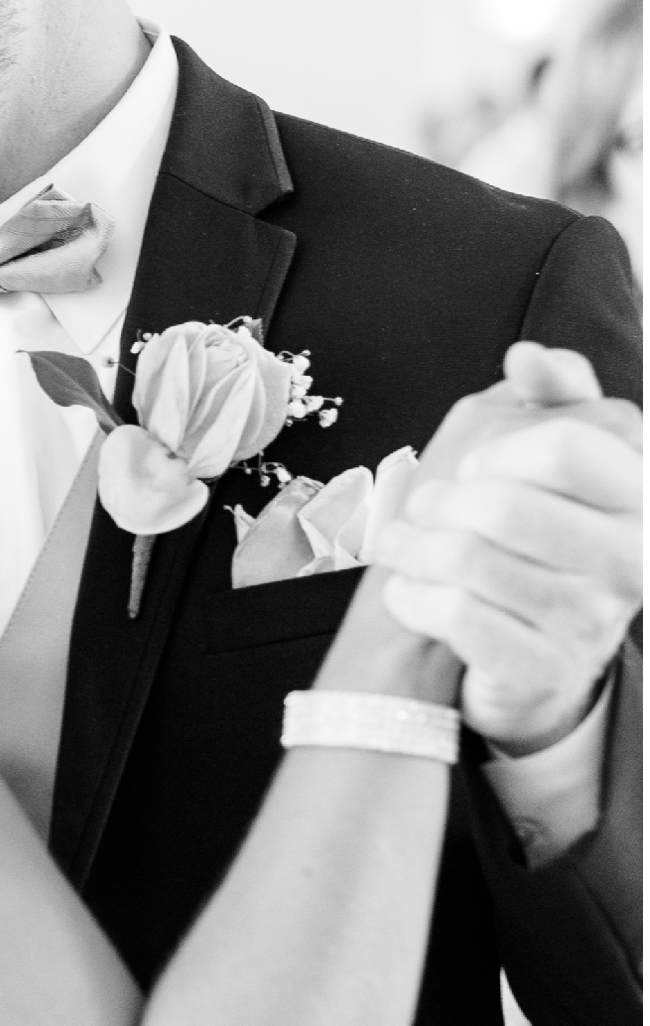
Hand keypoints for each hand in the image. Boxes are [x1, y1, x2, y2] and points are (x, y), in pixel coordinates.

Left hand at [375, 343, 641, 754]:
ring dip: (412, 548)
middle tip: (421, 507)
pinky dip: (414, 598)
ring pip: (470, 561)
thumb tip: (527, 355)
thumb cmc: (536, 527)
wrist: (531, 644)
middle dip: (440, 502)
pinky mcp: (549, 670)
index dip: (500, 451)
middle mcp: (633, 557)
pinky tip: (410, 591)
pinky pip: (458, 617)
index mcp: (640, 490)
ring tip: (400, 544)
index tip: (473, 466)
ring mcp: (595, 620)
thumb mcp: (551, 445)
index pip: (568, 446)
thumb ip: (556, 391)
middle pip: (505, 506)